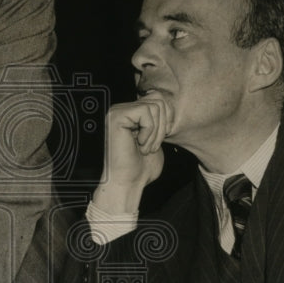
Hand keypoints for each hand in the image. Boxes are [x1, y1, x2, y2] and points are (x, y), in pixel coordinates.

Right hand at [94, 98, 169, 213]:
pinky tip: (139, 144)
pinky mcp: (117, 116)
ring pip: (154, 106)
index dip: (165, 121)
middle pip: (158, 99)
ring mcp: (117, 111)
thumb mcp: (156, 140)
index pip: (158, 99)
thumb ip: (159, 121)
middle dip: (162, 126)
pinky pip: (146, 112)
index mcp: (130, 114)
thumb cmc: (140, 168)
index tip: (156, 142)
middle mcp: (121, 109)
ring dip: (155, 132)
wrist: (127, 183)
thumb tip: (167, 104)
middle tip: (150, 146)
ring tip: (144, 147)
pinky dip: (149, 131)